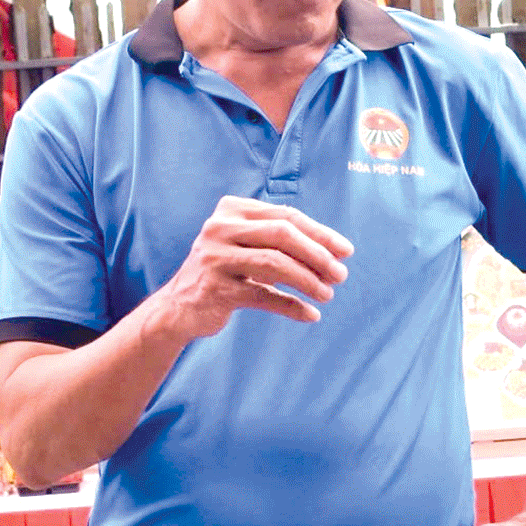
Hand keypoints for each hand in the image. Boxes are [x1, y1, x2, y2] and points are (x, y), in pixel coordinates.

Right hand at [152, 196, 352, 343]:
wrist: (178, 308)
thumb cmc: (224, 273)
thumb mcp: (247, 246)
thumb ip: (282, 241)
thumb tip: (336, 253)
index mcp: (231, 210)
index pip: (286, 216)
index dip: (321, 233)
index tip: (346, 251)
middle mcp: (220, 228)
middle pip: (282, 234)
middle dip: (318, 254)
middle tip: (340, 275)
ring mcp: (215, 257)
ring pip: (274, 263)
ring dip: (308, 281)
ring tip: (327, 294)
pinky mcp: (215, 288)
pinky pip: (263, 296)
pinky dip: (291, 306)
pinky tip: (310, 314)